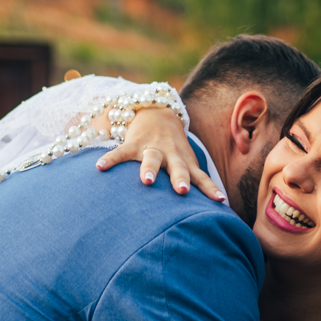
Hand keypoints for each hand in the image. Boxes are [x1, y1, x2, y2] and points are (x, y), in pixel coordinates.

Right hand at [95, 108, 223, 201]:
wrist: (157, 112)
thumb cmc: (174, 148)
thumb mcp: (186, 161)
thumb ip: (195, 182)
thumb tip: (215, 208)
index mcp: (185, 161)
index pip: (201, 177)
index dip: (210, 188)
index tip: (220, 200)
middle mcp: (171, 155)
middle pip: (178, 167)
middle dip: (180, 178)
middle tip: (182, 191)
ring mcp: (152, 148)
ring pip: (152, 158)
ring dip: (150, 169)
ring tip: (146, 181)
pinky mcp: (133, 144)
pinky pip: (121, 152)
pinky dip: (111, 159)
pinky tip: (100, 167)